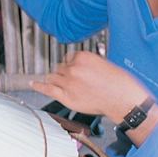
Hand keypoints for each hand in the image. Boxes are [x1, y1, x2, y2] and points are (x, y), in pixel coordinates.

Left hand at [31, 51, 149, 121]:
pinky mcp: (66, 96)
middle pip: (60, 68)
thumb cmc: (119, 83)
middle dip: (66, 74)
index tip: (77, 71)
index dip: (72, 66)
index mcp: (82, 57)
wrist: (124, 100)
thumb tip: (78, 67)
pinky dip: (39, 85)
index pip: (69, 58)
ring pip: (53, 77)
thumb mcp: (104, 64)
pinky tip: (33, 83)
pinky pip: (47, 88)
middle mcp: (73, 68)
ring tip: (64, 85)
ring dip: (57, 80)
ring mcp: (68, 82)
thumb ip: (87, 64)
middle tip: (76, 82)